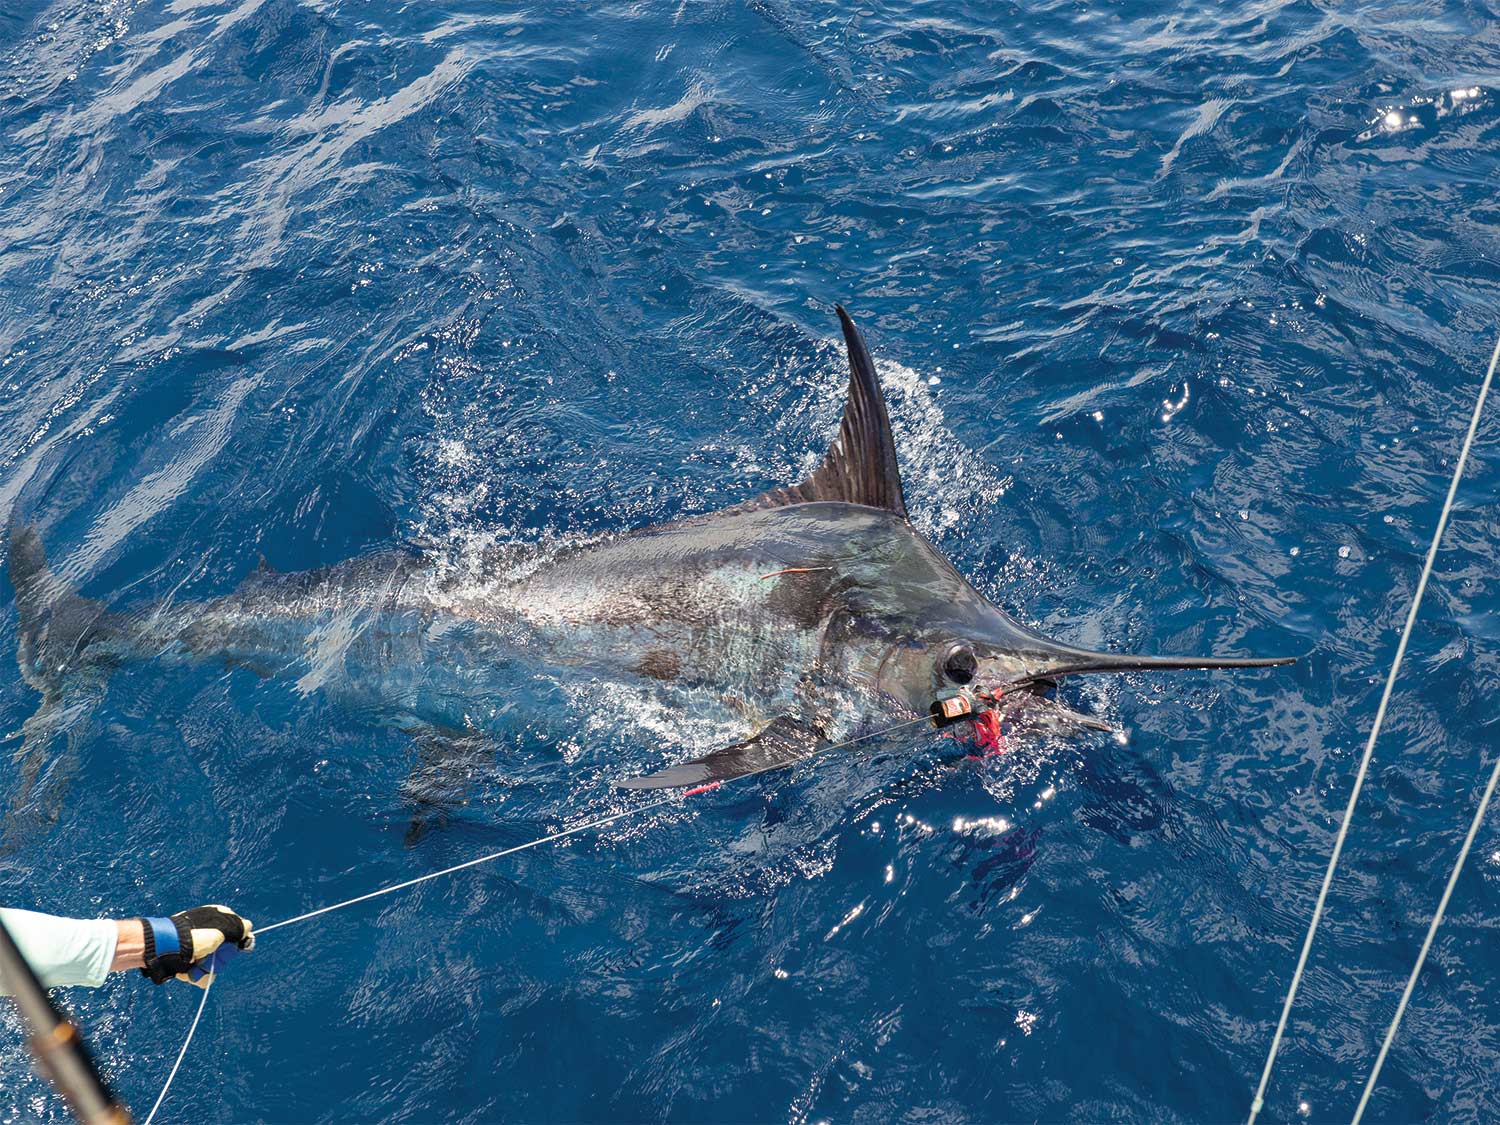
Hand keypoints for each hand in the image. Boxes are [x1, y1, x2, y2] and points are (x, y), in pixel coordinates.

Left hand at [140, 905, 254, 986]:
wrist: (164, 947)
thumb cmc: (195, 935)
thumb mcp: (224, 927)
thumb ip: (241, 927)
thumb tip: (249, 929)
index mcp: (218, 919)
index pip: (238, 932)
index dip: (236, 942)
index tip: (234, 947)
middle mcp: (209, 934)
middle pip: (226, 953)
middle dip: (219, 959)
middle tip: (210, 956)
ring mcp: (198, 948)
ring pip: (213, 967)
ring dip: (205, 969)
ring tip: (195, 965)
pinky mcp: (188, 961)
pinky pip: (200, 974)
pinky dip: (195, 975)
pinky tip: (188, 970)